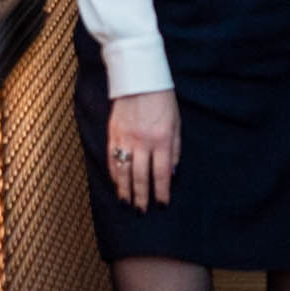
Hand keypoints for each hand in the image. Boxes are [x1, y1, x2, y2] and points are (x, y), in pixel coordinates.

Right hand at [105, 89, 180, 207]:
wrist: (139, 78)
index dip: (161, 192)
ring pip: (124, 171)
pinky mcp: (113, 133)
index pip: (161, 174)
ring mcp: (125, 138)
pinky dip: (114, 173)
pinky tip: (116, 183)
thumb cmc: (162, 100)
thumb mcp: (176, 124)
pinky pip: (113, 158)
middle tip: (141, 211)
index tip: (161, 205)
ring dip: (124, 190)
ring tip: (126, 203)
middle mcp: (143, 142)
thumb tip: (171, 173)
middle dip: (141, 197)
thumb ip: (174, 149)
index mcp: (162, 140)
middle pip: (141, 177)